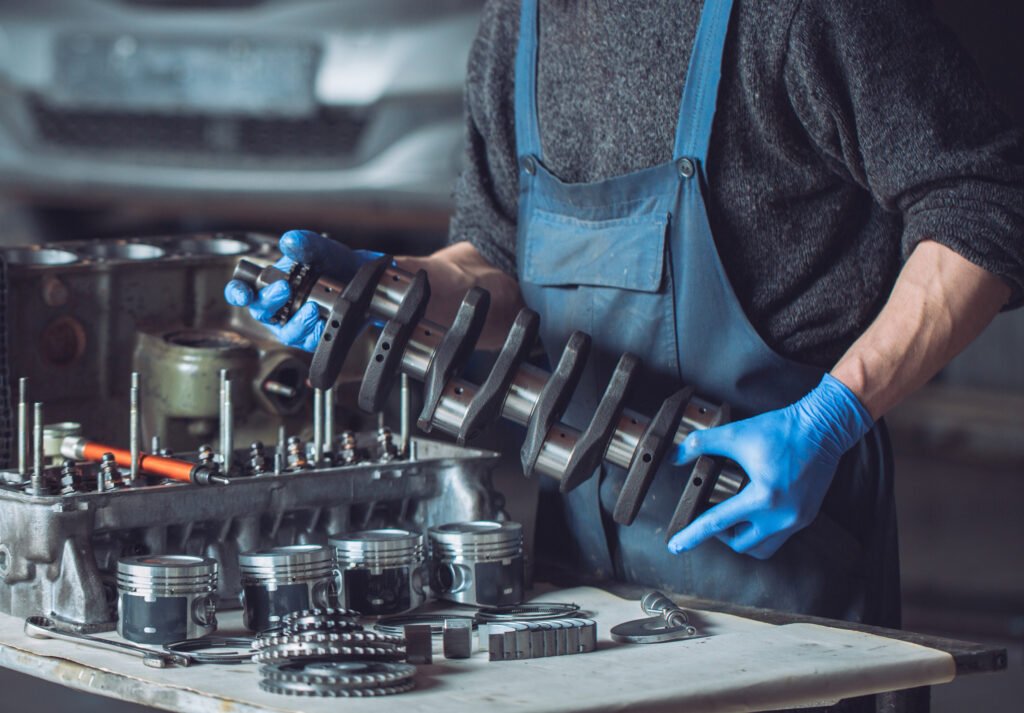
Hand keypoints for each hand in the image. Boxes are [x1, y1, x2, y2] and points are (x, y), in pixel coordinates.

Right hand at [224, 230, 382, 351]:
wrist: (363, 277)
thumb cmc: (333, 263)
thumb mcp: (320, 249)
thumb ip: (304, 243)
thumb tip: (290, 240)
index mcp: (268, 285)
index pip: (243, 291)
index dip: (237, 293)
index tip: (242, 291)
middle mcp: (277, 308)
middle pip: (261, 312)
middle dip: (269, 301)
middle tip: (284, 288)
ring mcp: (294, 325)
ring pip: (286, 332)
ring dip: (296, 322)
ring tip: (311, 307)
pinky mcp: (313, 337)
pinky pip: (309, 340)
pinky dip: (315, 331)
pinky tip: (322, 319)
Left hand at [667, 374, 872, 559]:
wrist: (823, 427)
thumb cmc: (780, 430)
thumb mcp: (736, 434)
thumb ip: (701, 444)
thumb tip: (673, 456)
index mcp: (764, 497)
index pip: (717, 523)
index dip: (692, 535)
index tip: (674, 546)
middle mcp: (783, 516)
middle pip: (741, 544)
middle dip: (720, 535)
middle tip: (708, 517)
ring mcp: (798, 519)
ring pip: (762, 547)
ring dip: (742, 538)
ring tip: (730, 519)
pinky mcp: (807, 516)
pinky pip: (778, 537)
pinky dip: (761, 531)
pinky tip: (752, 514)